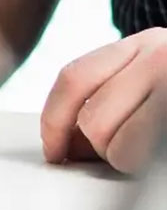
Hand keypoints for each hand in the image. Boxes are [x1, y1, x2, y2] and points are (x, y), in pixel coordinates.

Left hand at [41, 28, 166, 173]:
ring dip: (123, 160)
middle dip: (97, 147)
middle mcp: (161, 56)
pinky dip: (141, 166)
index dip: (54, 120)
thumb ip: (110, 98)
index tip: (53, 149)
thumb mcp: (152, 80)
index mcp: (145, 43)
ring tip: (145, 152)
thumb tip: (66, 145)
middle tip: (118, 153)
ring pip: (118, 145)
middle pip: (93, 118)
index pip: (74, 78)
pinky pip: (144, 157)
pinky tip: (153, 157)